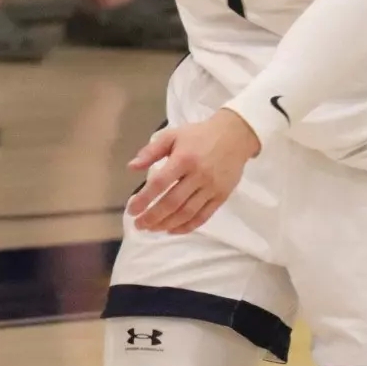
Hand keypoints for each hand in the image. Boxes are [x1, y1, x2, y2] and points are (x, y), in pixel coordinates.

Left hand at [125, 109, 259, 234]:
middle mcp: (198, 175)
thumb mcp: (173, 135)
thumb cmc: (199, 135)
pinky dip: (187, 227)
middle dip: (152, 217)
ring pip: (187, 213)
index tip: (131, 210)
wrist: (235, 136)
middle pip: (172, 202)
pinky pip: (203, 216)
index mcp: (184, 158)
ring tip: (152, 229)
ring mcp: (212, 188)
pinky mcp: (221, 196)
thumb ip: (151, 151)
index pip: (160, 183)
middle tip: (138, 225)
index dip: (144, 199)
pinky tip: (172, 229)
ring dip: (167, 224)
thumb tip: (131, 167)